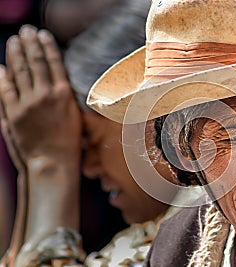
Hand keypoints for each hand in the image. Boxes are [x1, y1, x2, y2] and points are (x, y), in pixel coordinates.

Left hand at [0, 25, 81, 164]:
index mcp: (64, 94)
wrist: (54, 162)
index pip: (54, 62)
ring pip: (19, 71)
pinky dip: (3, 77)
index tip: (42, 34)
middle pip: (35, 62)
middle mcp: (46, 94)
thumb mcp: (77, 116)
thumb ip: (68, 97)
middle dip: (30, 43)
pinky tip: (1, 67)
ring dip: (15, 53)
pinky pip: (6, 90)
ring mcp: (28, 103)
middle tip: (26, 30)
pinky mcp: (14, 113)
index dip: (47, 46)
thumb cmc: (70, 142)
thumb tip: (60, 81)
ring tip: (14, 41)